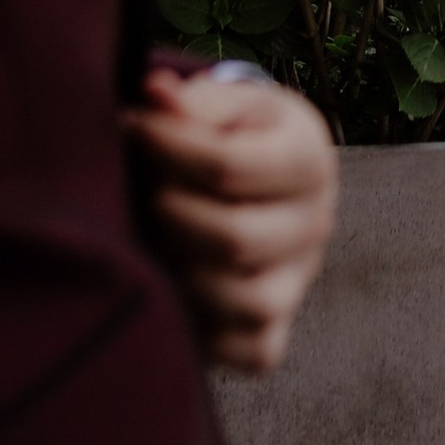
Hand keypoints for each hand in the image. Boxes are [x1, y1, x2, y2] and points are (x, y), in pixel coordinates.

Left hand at [124, 64, 337, 373]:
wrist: (258, 177)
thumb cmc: (231, 133)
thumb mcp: (225, 103)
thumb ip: (193, 102)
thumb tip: (156, 94)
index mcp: (309, 158)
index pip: (227, 166)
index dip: (163, 147)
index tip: (128, 126)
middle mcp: (317, 224)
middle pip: (235, 239)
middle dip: (169, 214)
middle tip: (139, 189)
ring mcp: (299, 283)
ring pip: (248, 302)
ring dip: (184, 274)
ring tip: (153, 239)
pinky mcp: (274, 332)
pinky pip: (248, 350)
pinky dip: (207, 331)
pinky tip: (175, 287)